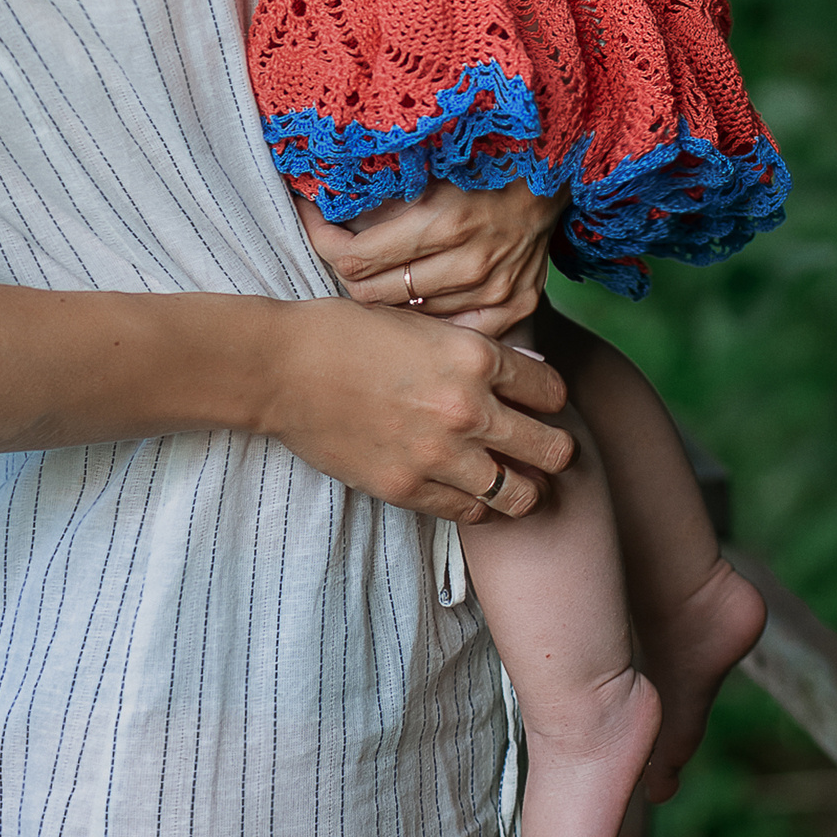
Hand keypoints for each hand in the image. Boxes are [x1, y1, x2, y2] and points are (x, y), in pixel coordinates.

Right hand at [259, 297, 572, 520]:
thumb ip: (477, 349)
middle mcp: (467, 409)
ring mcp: (438, 455)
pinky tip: (468, 490)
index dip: (552, 400)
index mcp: (474, 356)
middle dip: (554, 451)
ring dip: (524, 489)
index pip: (552, 391)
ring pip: (520, 495)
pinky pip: (470, 513)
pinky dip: (477, 506)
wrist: (282, 368)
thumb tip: (527, 369)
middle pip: (552, 449)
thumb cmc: (347, 333)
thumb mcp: (421, 322)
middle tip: (543, 451)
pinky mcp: (407, 489)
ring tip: (515, 482)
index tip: (541, 405)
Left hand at [299, 178, 565, 339]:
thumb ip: (379, 196)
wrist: (552, 166)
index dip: (321, 240)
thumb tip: (323, 208)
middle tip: (336, 246)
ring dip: (387, 293)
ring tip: (377, 265)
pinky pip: (453, 328)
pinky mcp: (516, 306)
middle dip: (346, 270)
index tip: (310, 220)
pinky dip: (429, 314)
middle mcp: (471, 264)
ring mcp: (497, 291)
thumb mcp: (428, 163)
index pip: (355, 257)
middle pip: (374, 294)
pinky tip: (418, 293)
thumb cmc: (483, 157)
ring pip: (409, 313)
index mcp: (445, 223)